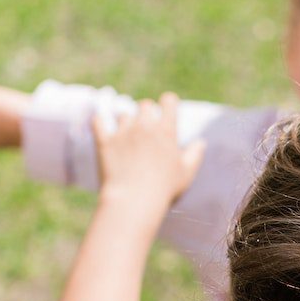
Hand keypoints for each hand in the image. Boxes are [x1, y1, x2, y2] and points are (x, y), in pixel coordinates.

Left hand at [92, 94, 205, 211]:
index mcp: (166, 131)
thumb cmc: (164, 189)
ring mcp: (123, 132)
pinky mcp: (105, 141)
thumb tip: (201, 142)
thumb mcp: (186, 173)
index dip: (168, 102)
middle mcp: (144, 126)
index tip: (166, 109)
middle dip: (146, 112)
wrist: (134, 200)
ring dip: (126, 122)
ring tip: (127, 136)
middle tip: (146, 127)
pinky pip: (98, 122)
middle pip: (145, 105)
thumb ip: (194, 155)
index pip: (169, 101)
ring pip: (123, 114)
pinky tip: (101, 124)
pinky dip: (99, 122)